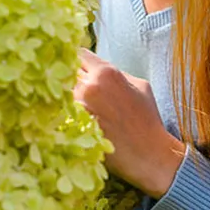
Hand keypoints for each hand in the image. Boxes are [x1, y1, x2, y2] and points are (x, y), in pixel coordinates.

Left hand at [73, 48, 187, 197]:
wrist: (148, 154)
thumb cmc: (147, 119)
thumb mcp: (140, 86)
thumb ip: (117, 73)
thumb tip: (98, 69)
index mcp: (107, 72)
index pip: (79, 55)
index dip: (79, 62)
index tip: (80, 69)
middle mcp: (90, 86)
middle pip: (67, 72)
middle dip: (70, 77)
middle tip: (73, 86)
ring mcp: (79, 106)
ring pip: (61, 92)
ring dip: (65, 95)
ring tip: (72, 104)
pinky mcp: (73, 125)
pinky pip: (61, 112)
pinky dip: (64, 112)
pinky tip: (71, 118)